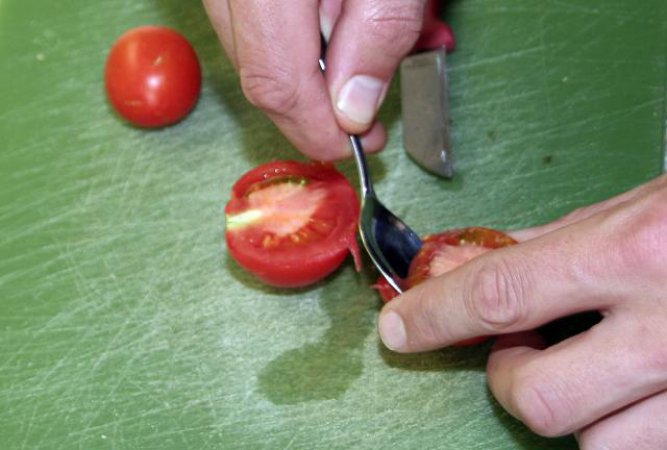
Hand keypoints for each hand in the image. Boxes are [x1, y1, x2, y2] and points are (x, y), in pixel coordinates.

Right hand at [203, 0, 429, 159]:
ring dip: (304, 73)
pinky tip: (331, 24)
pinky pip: (248, 26)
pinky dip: (290, 42)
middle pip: (257, 74)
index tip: (361, 142)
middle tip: (364, 115)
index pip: (276, 83)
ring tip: (356, 56)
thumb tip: (354, 109)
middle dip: (315, 108)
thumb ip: (378, 33)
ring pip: (250, 53)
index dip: (318, 128)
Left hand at [378, 175, 666, 447]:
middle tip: (525, 347)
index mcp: (631, 251)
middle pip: (535, 394)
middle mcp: (664, 326)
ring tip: (595, 367)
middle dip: (507, 377)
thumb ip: (548, 243)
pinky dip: (621, 425)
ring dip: (575, 409)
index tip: (400, 327)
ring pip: (594, 442)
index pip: (499, 293)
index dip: (434, 315)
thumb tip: (471, 262)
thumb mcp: (630, 211)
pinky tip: (633, 386)